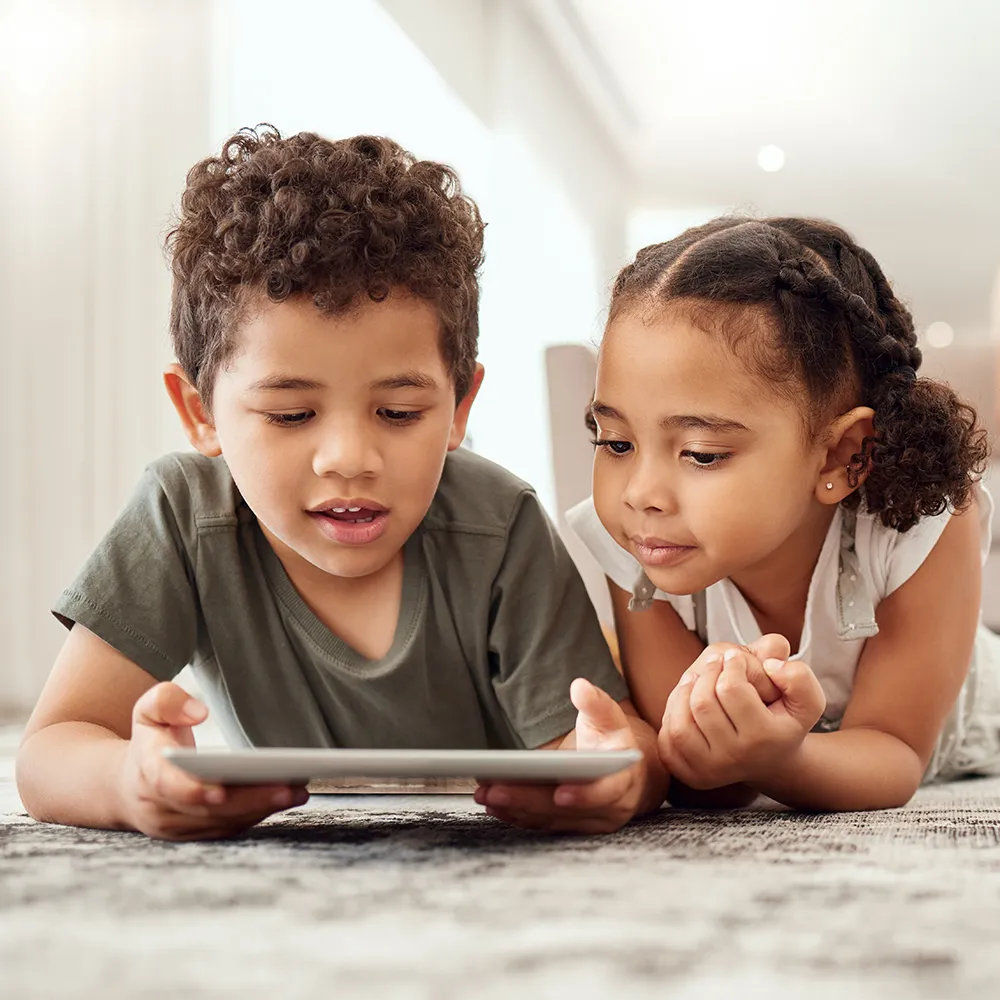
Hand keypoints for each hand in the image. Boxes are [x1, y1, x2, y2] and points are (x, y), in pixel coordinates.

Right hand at [119, 682, 308, 840]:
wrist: (125, 785)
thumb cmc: (150, 740)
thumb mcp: (148, 710)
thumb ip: (167, 701)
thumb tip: (199, 712)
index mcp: (148, 773)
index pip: (170, 786)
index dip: (195, 791)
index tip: (222, 789)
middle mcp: (162, 807)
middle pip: (209, 810)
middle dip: (251, 800)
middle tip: (290, 787)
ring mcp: (178, 826)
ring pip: (222, 823)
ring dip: (261, 810)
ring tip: (297, 791)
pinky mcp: (197, 834)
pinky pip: (228, 829)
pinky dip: (257, 815)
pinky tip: (285, 798)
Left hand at [474, 679, 650, 833]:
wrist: (623, 771)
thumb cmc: (611, 740)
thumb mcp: (609, 717)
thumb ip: (595, 702)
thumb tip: (580, 686)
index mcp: (622, 780)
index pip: (605, 792)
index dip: (584, 795)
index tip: (560, 793)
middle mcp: (608, 808)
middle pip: (566, 810)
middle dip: (529, 800)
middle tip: (496, 791)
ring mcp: (588, 822)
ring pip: (550, 820)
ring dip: (516, 810)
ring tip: (486, 795)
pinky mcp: (569, 826)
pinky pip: (541, 825)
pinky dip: (517, 816)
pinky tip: (493, 806)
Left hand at [659, 647, 825, 789]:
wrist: (772, 761)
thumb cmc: (785, 722)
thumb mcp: (806, 700)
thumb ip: (798, 677)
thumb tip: (771, 666)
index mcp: (765, 738)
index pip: (731, 689)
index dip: (731, 664)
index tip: (735, 658)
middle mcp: (737, 758)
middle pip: (703, 704)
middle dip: (706, 673)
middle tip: (715, 664)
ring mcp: (711, 770)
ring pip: (681, 723)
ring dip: (684, 692)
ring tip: (697, 678)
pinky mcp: (691, 774)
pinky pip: (668, 740)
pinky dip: (673, 716)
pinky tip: (687, 702)